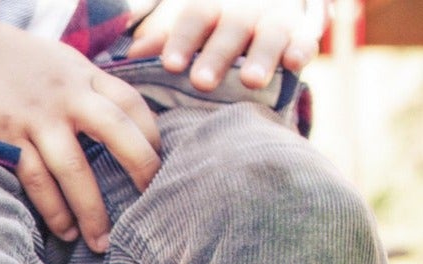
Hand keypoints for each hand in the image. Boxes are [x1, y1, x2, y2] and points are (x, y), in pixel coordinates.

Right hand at [0, 8, 161, 251]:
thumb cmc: (17, 64)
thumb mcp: (62, 64)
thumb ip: (88, 90)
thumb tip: (118, 126)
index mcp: (84, 75)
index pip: (131, 104)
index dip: (151, 136)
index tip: (160, 167)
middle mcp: (66, 95)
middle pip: (115, 131)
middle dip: (138, 167)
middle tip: (150, 203)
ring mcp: (35, 118)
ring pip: (72, 168)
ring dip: (90, 208)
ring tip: (101, 240)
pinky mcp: (6, 139)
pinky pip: (35, 181)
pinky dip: (52, 209)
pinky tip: (63, 230)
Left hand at [125, 0, 321, 91]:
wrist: (261, 4)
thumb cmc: (210, 28)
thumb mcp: (184, 27)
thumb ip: (161, 40)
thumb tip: (131, 57)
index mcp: (211, 6)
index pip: (195, 17)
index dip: (182, 40)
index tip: (170, 65)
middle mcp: (245, 8)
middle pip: (232, 26)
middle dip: (218, 54)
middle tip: (202, 82)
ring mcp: (277, 16)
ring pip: (271, 32)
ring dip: (261, 55)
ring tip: (250, 81)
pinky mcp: (304, 29)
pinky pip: (306, 37)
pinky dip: (302, 47)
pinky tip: (295, 63)